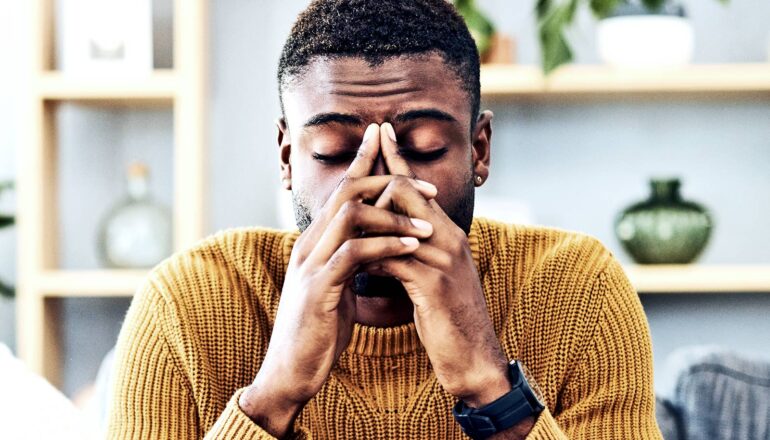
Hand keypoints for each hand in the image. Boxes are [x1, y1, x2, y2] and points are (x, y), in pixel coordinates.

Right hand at [239, 124, 436, 436]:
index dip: (363, 162)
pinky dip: (386, 246)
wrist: (291, 372)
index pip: (340, 191)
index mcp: (315, 242)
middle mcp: (309, 245)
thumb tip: (373, 244)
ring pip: (350, 216)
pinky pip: (354, 254)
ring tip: (426, 227)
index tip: (387, 142)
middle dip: (387, 180)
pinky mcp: (318, 289)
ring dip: (393, 215)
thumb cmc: (318, 330)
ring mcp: (311, 265)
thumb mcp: (336, 286)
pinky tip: (410, 248)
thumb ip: (349, 261)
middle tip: (428, 188)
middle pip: (345, 191)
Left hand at [363, 123, 511, 408]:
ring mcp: (443, 260)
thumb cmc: (450, 317)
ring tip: (342, 228)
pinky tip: (359, 267)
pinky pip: (393, 260)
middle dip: (372, 184)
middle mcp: (449, 238)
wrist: (475, 357)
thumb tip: (384, 237)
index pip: (419, 186)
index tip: (379, 132)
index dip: (396, 158)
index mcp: (448, 233)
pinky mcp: (434, 285)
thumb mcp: (434, 277)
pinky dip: (371, 260)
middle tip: (347, 185)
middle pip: (404, 192)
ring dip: (364, 226)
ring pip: (394, 223)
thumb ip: (416, 251)